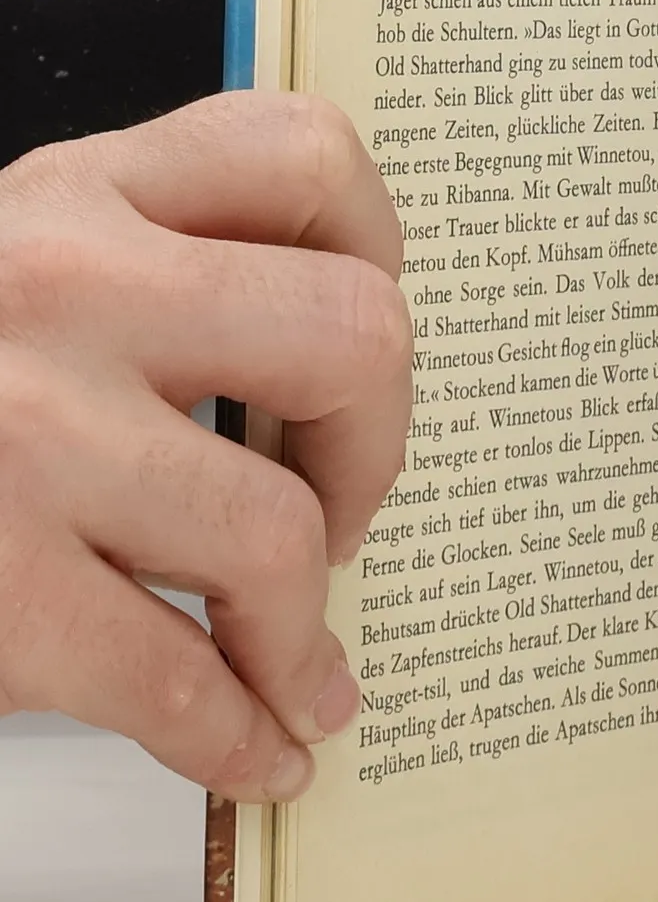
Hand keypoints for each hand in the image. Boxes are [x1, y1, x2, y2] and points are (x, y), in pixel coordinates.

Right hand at [0, 94, 411, 800]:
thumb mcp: (9, 270)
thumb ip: (147, 275)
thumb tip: (337, 368)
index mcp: (71, 197)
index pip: (303, 158)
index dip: (375, 250)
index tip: (359, 337)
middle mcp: (60, 291)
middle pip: (353, 336)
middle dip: (378, 445)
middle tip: (342, 502)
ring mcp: (26, 440)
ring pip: (279, 532)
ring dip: (301, 626)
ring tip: (291, 651)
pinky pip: (183, 678)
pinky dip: (240, 731)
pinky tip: (256, 743)